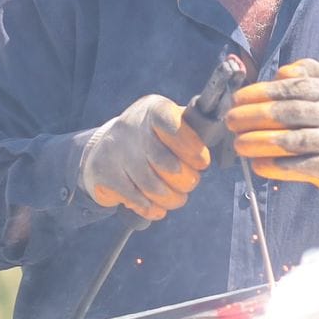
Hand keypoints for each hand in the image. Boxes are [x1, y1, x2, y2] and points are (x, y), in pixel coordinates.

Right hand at [78, 94, 210, 220]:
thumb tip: (214, 135)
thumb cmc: (151, 137)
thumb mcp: (169, 123)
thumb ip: (192, 129)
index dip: (189, 146)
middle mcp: (131, 126)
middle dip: (184, 179)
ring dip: (170, 197)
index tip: (202, 163)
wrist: (104, 148)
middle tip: (191, 184)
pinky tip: (158, 209)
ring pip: (150, 183)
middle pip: (163, 161)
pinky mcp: (104, 172)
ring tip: (178, 199)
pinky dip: (150, 207)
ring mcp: (115, 150)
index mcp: (153, 109)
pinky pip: (133, 196)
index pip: (171, 123)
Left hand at [225, 58, 318, 198]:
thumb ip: (307, 72)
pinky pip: (302, 167)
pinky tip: (258, 165)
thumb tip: (280, 73)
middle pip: (291, 113)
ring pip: (295, 141)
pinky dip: (277, 166)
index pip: (295, 88)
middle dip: (255, 116)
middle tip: (231, 121)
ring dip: (261, 142)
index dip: (263, 92)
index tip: (237, 99)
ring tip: (238, 144)